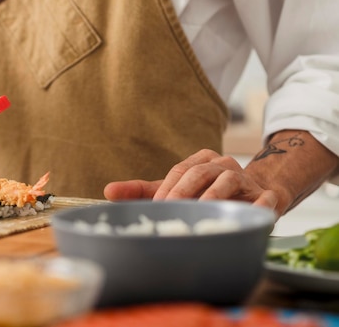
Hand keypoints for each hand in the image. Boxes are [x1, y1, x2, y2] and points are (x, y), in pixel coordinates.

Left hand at [104, 149, 278, 210]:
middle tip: (173, 210)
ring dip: (213, 198)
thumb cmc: (207, 194)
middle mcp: (222, 165)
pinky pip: (264, 200)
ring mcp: (245, 180)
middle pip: (200, 173)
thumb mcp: (175, 191)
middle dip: (185, 192)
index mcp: (201, 161)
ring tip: (202, 212)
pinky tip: (253, 212)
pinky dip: (258, 206)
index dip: (168, 188)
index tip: (158, 206)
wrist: (255, 196)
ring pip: (227, 183)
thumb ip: (143, 191)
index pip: (180, 170)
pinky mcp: (267, 197)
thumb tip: (107, 191)